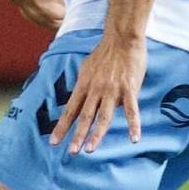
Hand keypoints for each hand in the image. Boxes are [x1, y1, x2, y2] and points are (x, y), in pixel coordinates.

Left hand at [48, 33, 145, 154]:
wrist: (121, 38)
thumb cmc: (104, 53)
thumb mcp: (86, 68)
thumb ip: (84, 86)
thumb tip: (81, 99)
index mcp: (84, 86)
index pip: (70, 110)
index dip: (62, 127)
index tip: (54, 142)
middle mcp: (95, 90)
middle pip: (84, 117)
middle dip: (77, 135)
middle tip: (71, 152)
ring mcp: (112, 90)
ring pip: (103, 116)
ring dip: (96, 134)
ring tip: (90, 149)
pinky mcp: (129, 88)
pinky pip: (131, 110)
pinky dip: (133, 125)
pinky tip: (134, 138)